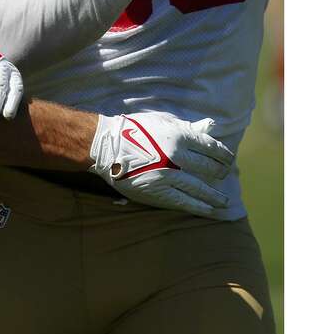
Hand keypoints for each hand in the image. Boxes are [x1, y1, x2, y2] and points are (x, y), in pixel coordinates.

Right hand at [89, 111, 233, 217]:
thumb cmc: (135, 130)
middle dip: (220, 172)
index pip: (211, 147)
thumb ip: (189, 128)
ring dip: (215, 196)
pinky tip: (210, 210)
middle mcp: (177, 156)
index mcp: (180, 136)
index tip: (228, 159)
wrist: (105, 146)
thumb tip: (213, 127)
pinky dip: (200, 206)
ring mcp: (168, 176)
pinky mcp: (158, 192)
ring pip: (200, 188)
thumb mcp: (162, 123)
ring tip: (224, 201)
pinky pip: (184, 201)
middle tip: (224, 176)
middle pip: (209, 168)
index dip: (223, 155)